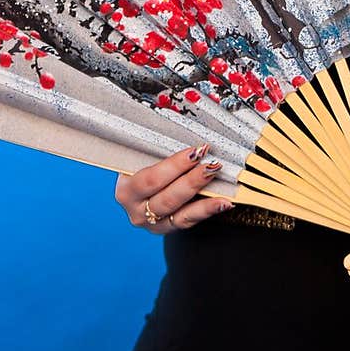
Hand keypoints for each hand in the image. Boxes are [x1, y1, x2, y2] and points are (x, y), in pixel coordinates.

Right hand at [115, 144, 230, 230]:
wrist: (139, 190)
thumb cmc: (143, 166)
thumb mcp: (142, 157)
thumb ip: (157, 148)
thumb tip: (182, 122)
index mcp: (126, 189)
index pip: (151, 179)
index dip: (175, 165)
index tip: (194, 151)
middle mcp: (137, 209)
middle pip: (167, 197)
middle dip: (192, 180)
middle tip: (211, 164)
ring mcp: (153, 223)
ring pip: (180, 212)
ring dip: (203, 194)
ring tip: (217, 181)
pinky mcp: (169, 228)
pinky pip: (190, 221)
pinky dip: (208, 210)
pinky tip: (223, 202)